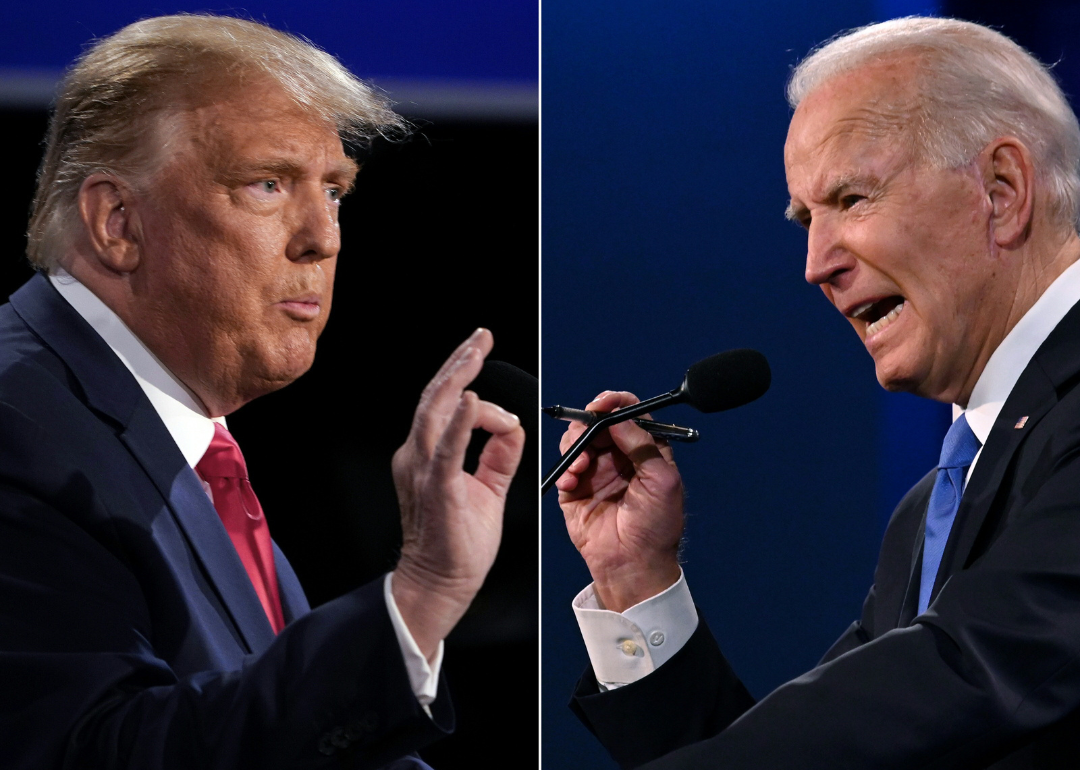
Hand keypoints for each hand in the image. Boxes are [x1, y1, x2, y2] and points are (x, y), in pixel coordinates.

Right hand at [390, 329, 525, 659]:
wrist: (440, 584)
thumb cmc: (458, 543)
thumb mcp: (486, 488)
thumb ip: (498, 455)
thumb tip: (513, 426)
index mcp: (427, 455)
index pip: (447, 407)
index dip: (471, 387)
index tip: (490, 375)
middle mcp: (418, 455)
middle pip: (436, 396)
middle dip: (460, 362)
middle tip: (481, 337)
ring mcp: (423, 469)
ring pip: (436, 410)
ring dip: (458, 377)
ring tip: (476, 351)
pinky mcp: (436, 487)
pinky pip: (447, 449)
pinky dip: (459, 422)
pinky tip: (472, 400)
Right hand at [557, 391, 683, 611]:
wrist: (633, 566)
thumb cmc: (657, 528)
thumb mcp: (662, 480)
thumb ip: (643, 444)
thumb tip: (619, 417)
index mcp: (645, 452)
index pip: (630, 415)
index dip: (616, 403)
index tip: (603, 404)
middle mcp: (619, 458)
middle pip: (599, 422)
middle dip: (589, 423)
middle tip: (586, 431)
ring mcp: (596, 472)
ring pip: (578, 439)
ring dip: (575, 444)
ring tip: (581, 465)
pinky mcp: (575, 489)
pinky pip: (564, 466)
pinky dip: (565, 468)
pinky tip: (572, 481)